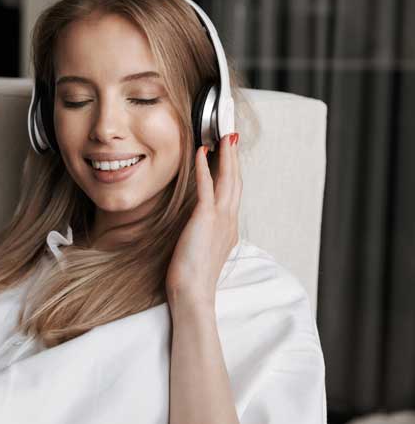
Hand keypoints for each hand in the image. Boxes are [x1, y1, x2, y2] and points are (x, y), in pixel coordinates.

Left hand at [165, 133, 241, 306]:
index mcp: (229, 228)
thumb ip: (206, 234)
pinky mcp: (205, 218)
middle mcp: (229, 220)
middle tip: (232, 135)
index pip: (233, 193)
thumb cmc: (193, 276)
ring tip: (223, 136)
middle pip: (236, 181)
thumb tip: (200, 226)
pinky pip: (206, 185)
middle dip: (234, 157)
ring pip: (227, 179)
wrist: (193, 292)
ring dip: (226, 155)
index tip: (230, 155)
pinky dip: (204, 166)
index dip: (233, 172)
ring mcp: (220, 218)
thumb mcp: (204, 250)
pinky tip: (201, 152)